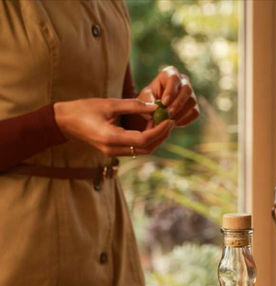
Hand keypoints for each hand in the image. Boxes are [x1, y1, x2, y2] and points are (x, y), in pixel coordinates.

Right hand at [54, 98, 174, 156]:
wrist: (66, 122)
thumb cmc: (85, 109)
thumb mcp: (109, 103)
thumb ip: (133, 106)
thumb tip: (156, 106)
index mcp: (111, 138)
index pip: (143, 140)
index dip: (159, 131)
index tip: (169, 120)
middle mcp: (114, 149)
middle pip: (146, 149)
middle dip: (161, 136)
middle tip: (170, 121)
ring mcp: (114, 153)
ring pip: (142, 151)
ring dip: (155, 139)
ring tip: (162, 123)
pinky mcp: (114, 151)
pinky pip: (136, 148)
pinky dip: (146, 139)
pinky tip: (151, 126)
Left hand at [137, 65, 199, 127]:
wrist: (155, 109)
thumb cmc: (148, 100)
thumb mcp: (144, 98)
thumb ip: (148, 101)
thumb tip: (156, 108)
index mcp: (170, 74)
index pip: (174, 78)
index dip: (171, 90)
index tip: (164, 103)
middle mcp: (183, 81)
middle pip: (187, 89)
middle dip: (178, 103)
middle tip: (168, 114)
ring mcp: (191, 94)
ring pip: (192, 102)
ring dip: (181, 113)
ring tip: (169, 121)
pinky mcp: (194, 106)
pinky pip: (194, 113)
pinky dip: (185, 120)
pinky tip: (174, 123)